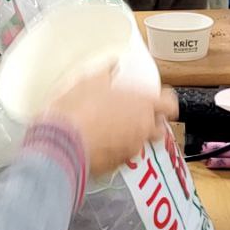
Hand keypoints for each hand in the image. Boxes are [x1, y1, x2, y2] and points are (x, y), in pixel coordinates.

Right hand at [44, 70, 179, 177]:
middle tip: (136, 114)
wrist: (60, 141)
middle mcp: (142, 128)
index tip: (159, 99)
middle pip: (160, 127)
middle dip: (152, 121)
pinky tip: (99, 142)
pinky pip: (122, 155)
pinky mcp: (116, 165)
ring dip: (131, 135)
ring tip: (112, 128)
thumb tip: (112, 65)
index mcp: (142, 104)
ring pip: (140, 142)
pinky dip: (115, 149)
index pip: (169, 104)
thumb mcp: (90, 81)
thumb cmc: (77, 109)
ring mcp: (131, 149)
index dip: (165, 101)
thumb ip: (107, 72)